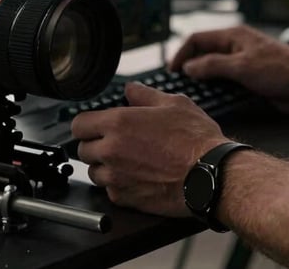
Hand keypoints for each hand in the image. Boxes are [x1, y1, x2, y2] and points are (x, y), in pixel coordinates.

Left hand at [71, 81, 225, 216]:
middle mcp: (111, 151)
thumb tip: (131, 89)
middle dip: (95, 143)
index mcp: (119, 123)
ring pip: (93, 172)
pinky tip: (137, 174)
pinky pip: (109, 190)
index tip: (96, 123)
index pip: (79, 124)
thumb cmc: (195, 138)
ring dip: (104, 165)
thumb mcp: (174, 103)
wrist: (209, 174)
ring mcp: (116, 178)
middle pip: (82, 149)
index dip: (88, 122)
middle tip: (115, 140)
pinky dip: (118, 183)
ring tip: (127, 158)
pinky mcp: (124, 199)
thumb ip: (145, 95)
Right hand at [172, 24, 288, 114]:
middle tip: (176, 86)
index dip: (182, 53)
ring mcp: (243, 64)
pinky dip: (217, 92)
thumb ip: (213, 65)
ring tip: (191, 96)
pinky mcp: (250, 80)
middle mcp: (237, 48)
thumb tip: (190, 67)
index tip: (171, 71)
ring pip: (215, 71)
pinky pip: (227, 84)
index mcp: (233, 36)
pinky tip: (212, 102)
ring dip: (204, 83)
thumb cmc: (282, 68)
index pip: (198, 39)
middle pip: (204, 55)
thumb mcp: (242, 66)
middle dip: (190, 69)